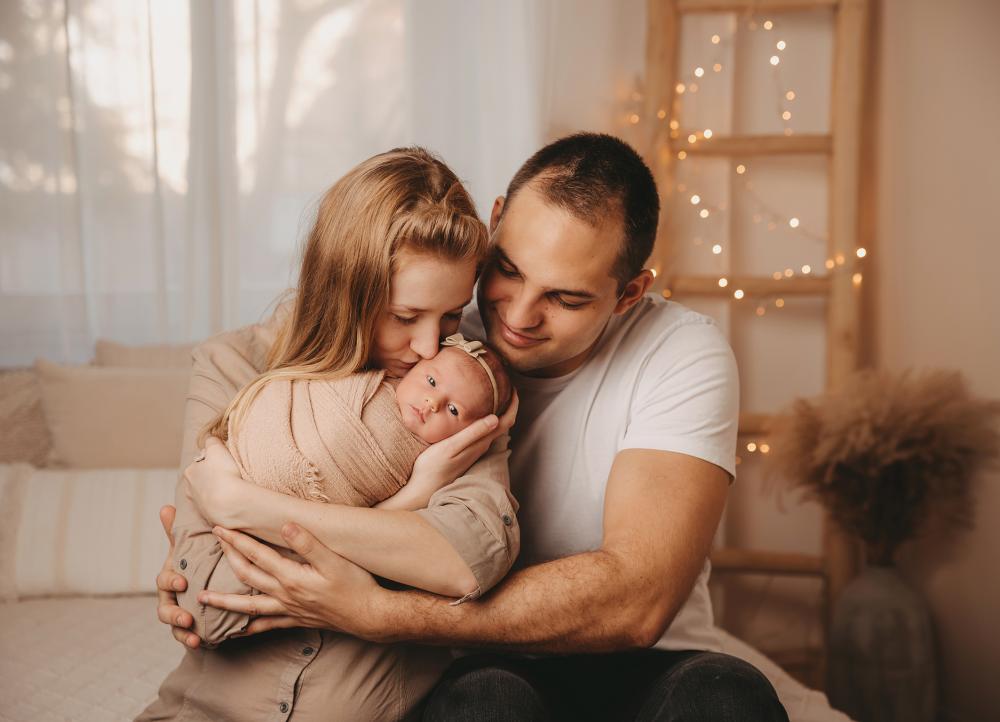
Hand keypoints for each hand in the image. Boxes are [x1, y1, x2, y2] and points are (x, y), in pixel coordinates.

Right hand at [154, 505, 201, 647]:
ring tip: (192, 637)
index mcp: (171, 576)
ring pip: (174, 626)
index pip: (165, 580)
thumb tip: (166, 507)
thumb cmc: (196, 558)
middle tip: (186, 618)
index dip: (171, 581)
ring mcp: (180, 612)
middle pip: (165, 609)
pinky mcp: (191, 625)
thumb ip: (177, 531)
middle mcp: (172, 597)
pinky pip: (187, 636)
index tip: (182, 581)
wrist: (209, 577)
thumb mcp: (190, 545)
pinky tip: (200, 643)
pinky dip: (191, 640)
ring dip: (181, 632)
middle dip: (173, 615)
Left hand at [183, 436, 245, 526]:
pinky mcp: (209, 517)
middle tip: (228, 475)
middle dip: (212, 477)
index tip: (224, 462)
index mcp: (189, 472)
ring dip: (216, 490)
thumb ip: (211, 441)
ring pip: (207, 493)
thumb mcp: (216, 449)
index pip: (200, 462)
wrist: (230, 504)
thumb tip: (210, 439)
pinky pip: (215, 506)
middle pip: (202, 479)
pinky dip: (221, 502)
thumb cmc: (223, 475)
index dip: (213, 460)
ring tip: (231, 489)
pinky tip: (231, 501)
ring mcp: (199, 505)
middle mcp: (189, 489)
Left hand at [199, 524, 389, 640]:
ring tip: (203, 599)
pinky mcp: (296, 620)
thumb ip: (308, 543)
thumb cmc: (356, 585)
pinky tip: (238, 631)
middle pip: (247, 575)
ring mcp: (289, 610)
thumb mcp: (335, 559)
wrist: (370, 616)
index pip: (257, 554)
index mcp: (291, 577)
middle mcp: (285, 595)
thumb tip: (284, 525)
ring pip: (248, 606)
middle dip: (227, 558)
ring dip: (224, 601)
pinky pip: (266, 626)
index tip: (219, 527)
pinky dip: (249, 628)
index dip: (236, 540)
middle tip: (213, 545)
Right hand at [409, 389, 518, 492]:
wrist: (423, 488)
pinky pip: (482, 432)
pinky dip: (485, 419)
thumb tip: (495, 418)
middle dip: (507, 404)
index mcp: (481, 443)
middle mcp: (481, 446)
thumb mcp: (452, 446)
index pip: (506, 421)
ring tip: (491, 394)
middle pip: (503, 423)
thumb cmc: (434, 466)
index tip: (512, 388)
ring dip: (497, 411)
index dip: (513, 404)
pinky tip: (475, 412)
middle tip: (504, 385)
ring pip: (493, 427)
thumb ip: (473, 433)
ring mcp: (474, 449)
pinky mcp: (466, 451)